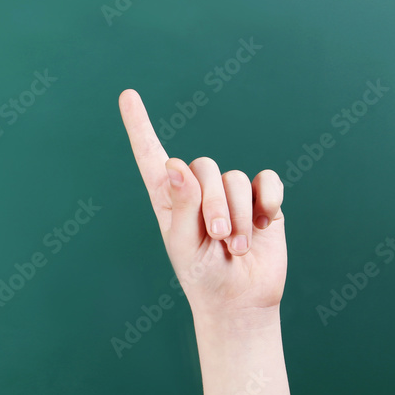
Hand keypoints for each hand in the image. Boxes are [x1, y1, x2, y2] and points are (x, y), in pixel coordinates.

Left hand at [118, 89, 286, 323]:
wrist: (241, 299)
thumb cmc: (203, 277)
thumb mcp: (185, 246)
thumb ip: (181, 206)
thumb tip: (174, 166)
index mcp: (169, 200)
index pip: (151, 158)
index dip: (140, 126)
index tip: (127, 95)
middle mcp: (198, 191)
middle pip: (205, 167)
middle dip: (215, 205)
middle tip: (220, 238)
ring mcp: (230, 194)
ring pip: (235, 178)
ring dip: (239, 216)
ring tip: (236, 247)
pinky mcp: (261, 200)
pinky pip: (266, 180)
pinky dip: (267, 200)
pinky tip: (265, 224)